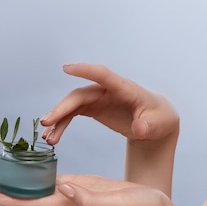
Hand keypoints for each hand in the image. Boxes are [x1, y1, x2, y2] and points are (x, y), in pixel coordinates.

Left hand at [0, 175, 167, 205]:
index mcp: (75, 204)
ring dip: (25, 185)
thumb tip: (63, 189)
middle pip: (34, 197)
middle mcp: (73, 200)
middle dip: (10, 194)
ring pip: (46, 188)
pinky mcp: (91, 185)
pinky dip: (48, 176)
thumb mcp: (113, 202)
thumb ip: (88, 199)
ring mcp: (82, 193)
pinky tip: (42, 172)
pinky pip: (63, 180)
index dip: (10, 200)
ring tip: (8, 179)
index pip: (34, 202)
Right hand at [41, 64, 178, 148]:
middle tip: (47, 122)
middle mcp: (108, 90)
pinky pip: (73, 113)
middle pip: (81, 94)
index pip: (104, 75)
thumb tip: (139, 129)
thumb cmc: (159, 118)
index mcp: (125, 89)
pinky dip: (62, 124)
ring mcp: (99, 98)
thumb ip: (148, 126)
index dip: (86, 70)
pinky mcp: (94, 108)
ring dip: (58, 119)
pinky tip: (52, 137)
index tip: (67, 68)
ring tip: (47, 138)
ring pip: (73, 104)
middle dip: (63, 107)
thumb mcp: (159, 123)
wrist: (156, 123)